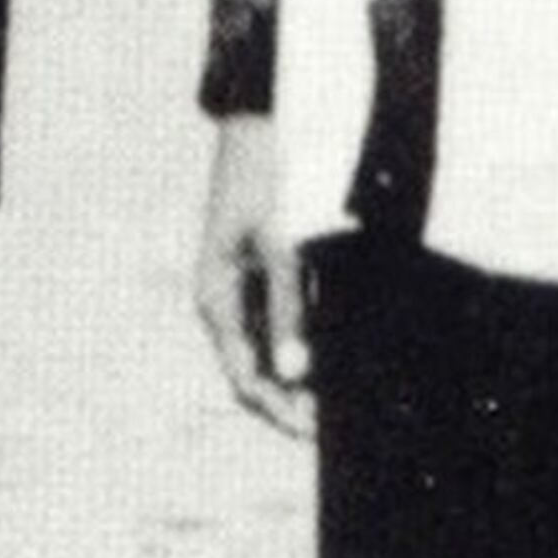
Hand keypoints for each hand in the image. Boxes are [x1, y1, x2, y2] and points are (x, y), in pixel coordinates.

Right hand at [196, 115, 315, 436]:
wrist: (260, 125)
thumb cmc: (266, 181)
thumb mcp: (280, 246)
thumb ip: (287, 310)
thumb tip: (294, 374)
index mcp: (216, 300)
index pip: (244, 379)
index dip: (278, 411)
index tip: (315, 432)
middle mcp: (224, 302)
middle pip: (253, 372)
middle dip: (290, 401)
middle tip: (335, 422)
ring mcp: (240, 289)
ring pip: (268, 351)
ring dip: (299, 375)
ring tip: (340, 393)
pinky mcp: (261, 272)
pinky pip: (279, 322)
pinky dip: (304, 341)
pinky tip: (335, 348)